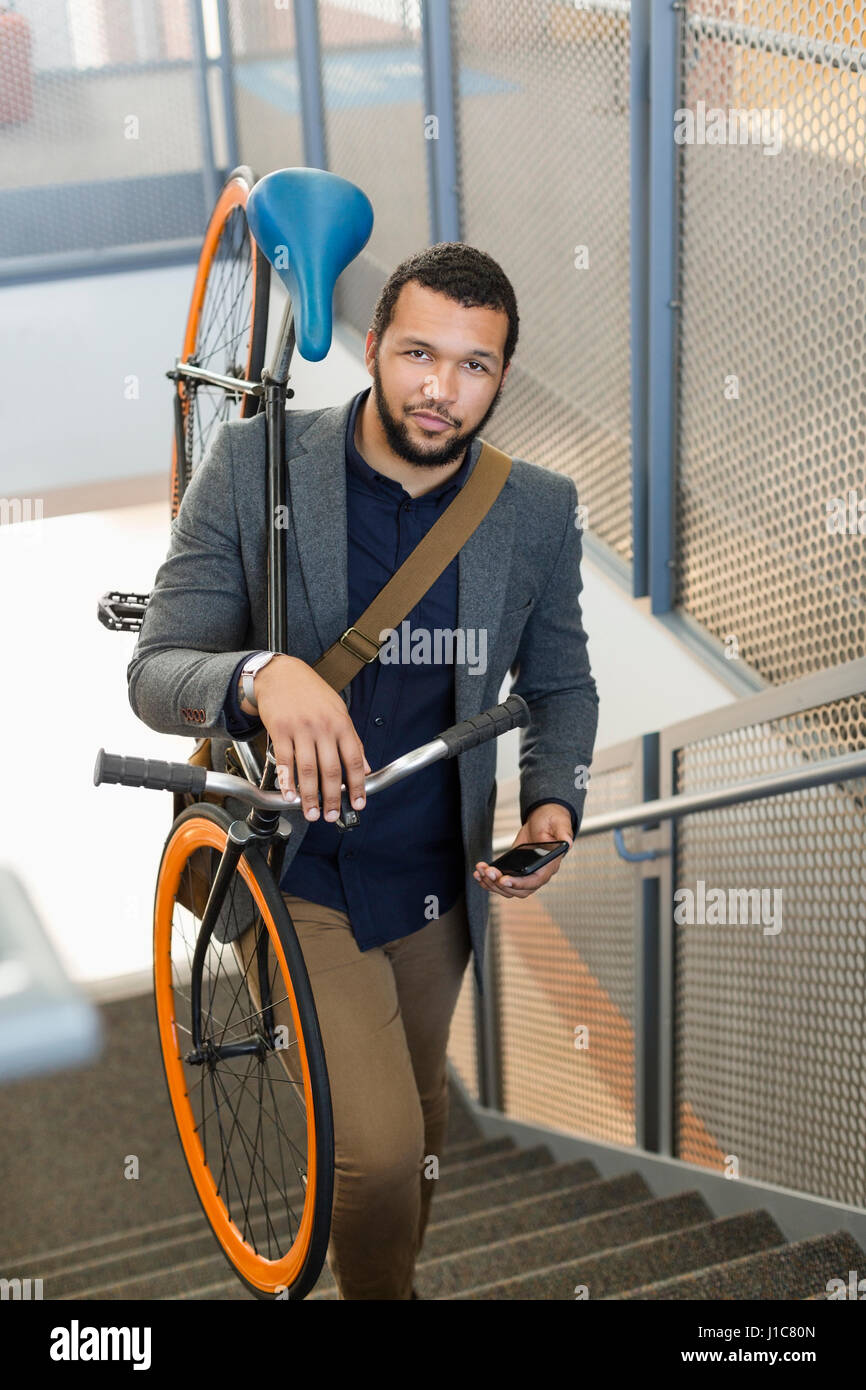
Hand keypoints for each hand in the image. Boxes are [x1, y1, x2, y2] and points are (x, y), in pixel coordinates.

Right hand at [254, 655, 370, 821]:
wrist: (281, 674)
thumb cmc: (311, 693)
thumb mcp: (339, 711)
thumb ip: (352, 740)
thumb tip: (365, 769)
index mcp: (341, 723)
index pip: (354, 760)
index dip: (357, 785)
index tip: (358, 803)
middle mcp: (322, 727)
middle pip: (330, 769)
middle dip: (332, 797)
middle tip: (330, 816)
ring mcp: (300, 728)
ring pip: (307, 769)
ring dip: (309, 796)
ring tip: (311, 813)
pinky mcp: (279, 730)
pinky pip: (285, 761)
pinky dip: (287, 781)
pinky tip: (289, 795)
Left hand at [474, 803, 572, 899]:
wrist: (543, 821)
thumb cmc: (552, 822)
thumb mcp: (559, 824)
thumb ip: (563, 833)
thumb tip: (567, 842)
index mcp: (549, 866)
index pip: (534, 881)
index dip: (519, 883)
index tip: (504, 879)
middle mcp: (537, 875)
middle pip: (518, 890)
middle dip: (500, 884)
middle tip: (488, 872)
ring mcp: (524, 875)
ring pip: (507, 889)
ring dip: (491, 883)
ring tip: (480, 871)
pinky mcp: (514, 872)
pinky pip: (501, 883)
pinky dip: (488, 881)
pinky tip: (479, 873)